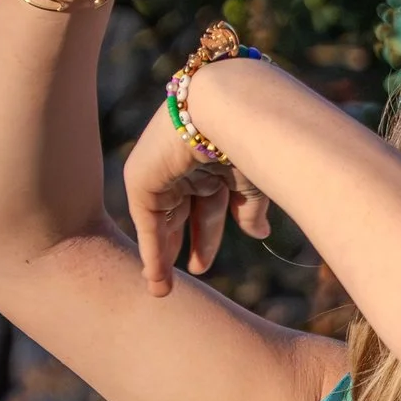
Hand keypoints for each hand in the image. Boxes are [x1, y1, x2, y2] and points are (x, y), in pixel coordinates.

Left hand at [119, 91, 274, 295]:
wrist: (225, 111)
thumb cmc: (250, 140)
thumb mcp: (252, 182)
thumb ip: (250, 209)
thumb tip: (258, 235)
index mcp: (213, 162)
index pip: (209, 206)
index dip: (208, 236)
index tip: (204, 262)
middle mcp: (185, 167)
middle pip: (185, 215)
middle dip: (186, 246)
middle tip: (191, 274)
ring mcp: (162, 172)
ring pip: (163, 223)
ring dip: (163, 257)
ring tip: (164, 288)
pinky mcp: (142, 180)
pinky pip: (149, 224)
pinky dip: (153, 252)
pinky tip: (156, 278)